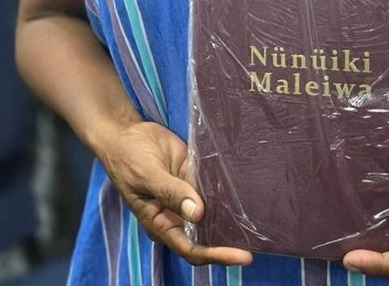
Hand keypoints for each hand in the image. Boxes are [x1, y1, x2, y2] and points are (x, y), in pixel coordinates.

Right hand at [95, 120, 252, 266]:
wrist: (126, 132)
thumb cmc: (128, 157)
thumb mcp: (146, 175)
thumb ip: (171, 193)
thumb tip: (198, 213)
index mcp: (161, 224)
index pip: (191, 249)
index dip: (217, 255)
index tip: (243, 256)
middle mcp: (177, 217)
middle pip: (208, 238)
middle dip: (231, 242)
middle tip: (259, 241)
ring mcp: (189, 199)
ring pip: (216, 216)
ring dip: (234, 221)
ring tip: (261, 223)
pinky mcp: (197, 181)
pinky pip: (217, 192)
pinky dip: (231, 195)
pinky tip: (248, 195)